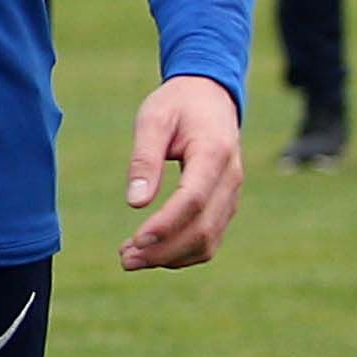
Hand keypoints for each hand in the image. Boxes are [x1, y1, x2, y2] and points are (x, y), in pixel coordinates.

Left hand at [118, 76, 246, 271]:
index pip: (193, 198)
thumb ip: (144, 159)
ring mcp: (232, 194)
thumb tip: (135, 203)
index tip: (135, 240)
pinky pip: (209, 238)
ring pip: (209, 240)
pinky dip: (182, 253)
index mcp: (214, 152)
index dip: (166, 224)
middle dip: (163, 250)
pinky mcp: (225, 204)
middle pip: (203, 228)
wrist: (211, 96)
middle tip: (124, 259)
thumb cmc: (177, 105)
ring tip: (130, 258)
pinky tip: (151, 252)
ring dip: (170, 257)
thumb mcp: (153, 119)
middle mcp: (230, 178)